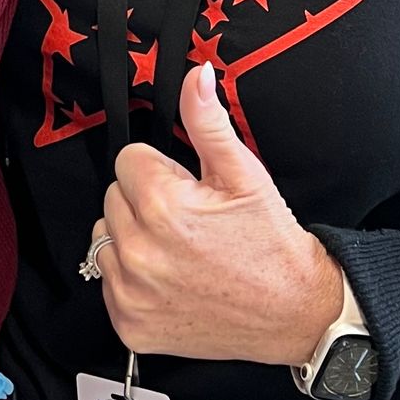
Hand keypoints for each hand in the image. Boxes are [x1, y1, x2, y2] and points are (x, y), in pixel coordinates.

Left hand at [95, 64, 343, 364]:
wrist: (293, 313)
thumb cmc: (271, 244)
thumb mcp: (244, 173)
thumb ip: (208, 122)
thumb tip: (196, 75)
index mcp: (163, 208)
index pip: (128, 160)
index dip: (161, 169)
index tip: (187, 188)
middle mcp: (139, 253)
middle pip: (113, 196)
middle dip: (145, 200)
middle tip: (188, 219)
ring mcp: (131, 294)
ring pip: (105, 238)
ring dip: (133, 237)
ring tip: (178, 248)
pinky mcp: (130, 324)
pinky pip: (108, 281)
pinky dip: (132, 278)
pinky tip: (170, 278)